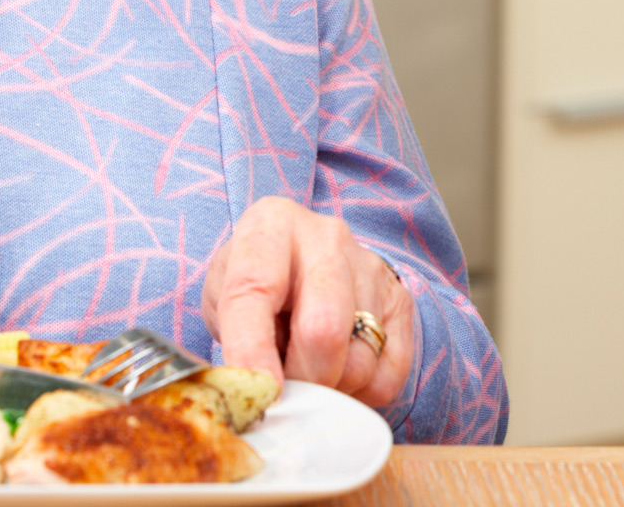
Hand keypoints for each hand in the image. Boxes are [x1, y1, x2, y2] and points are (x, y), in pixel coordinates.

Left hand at [201, 197, 414, 408]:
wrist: (299, 265)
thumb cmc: (256, 286)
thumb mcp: (222, 300)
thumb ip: (234, 340)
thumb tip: (256, 396)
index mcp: (271, 226)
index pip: (254, 290)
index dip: (251, 350)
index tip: (258, 393)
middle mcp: (326, 238)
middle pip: (323, 329)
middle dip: (302, 380)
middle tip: (286, 395)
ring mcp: (370, 266)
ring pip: (358, 361)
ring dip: (331, 389)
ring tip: (309, 373)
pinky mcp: (400, 299)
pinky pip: (389, 374)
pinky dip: (362, 393)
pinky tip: (340, 373)